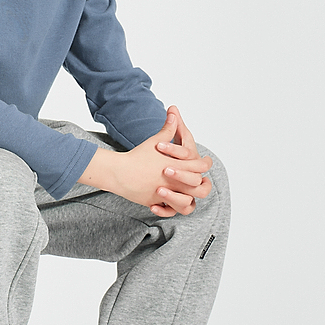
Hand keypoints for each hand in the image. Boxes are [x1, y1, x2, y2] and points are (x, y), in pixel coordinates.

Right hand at [77, 109, 211, 216]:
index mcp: (177, 166)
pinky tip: (166, 205)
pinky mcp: (155, 202)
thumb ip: (168, 129)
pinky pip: (168, 211)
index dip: (204, 164)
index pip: (199, 167)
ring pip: (187, 204)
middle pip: (199, 187)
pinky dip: (168, 210)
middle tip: (202, 181)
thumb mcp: (155, 141)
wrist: (119, 172)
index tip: (205, 163)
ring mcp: (166, 195)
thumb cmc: (137, 156)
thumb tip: (174, 112)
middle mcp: (174, 182)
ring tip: (186, 196)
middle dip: (201, 184)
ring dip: (188, 200)